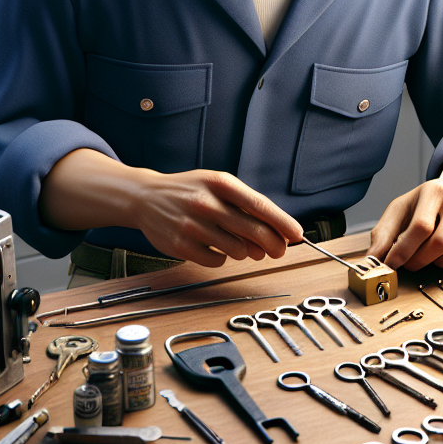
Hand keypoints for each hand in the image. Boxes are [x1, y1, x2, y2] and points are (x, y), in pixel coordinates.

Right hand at [39, 150, 303, 267]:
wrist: (145, 197)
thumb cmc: (190, 190)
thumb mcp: (216, 185)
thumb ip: (245, 204)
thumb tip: (278, 233)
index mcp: (220, 183)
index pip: (260, 205)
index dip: (282, 223)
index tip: (297, 235)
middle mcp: (206, 202)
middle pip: (253, 231)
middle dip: (272, 244)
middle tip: (278, 250)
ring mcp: (191, 225)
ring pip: (237, 249)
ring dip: (245, 251)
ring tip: (239, 244)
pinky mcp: (180, 246)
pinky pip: (216, 260)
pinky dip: (222, 258)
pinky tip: (215, 247)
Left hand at [367, 152, 442, 271]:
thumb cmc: (427, 203)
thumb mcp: (402, 209)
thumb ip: (383, 233)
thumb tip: (371, 260)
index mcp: (434, 191)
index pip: (420, 226)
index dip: (403, 250)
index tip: (391, 264)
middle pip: (442, 242)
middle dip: (420, 260)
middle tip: (410, 263)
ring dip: (441, 263)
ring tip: (431, 256)